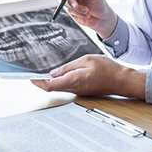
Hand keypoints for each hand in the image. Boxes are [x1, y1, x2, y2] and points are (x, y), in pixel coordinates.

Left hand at [31, 54, 145, 98]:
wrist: (121, 80)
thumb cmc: (107, 69)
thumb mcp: (86, 60)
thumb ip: (68, 67)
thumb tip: (54, 73)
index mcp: (74, 80)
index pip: (50, 85)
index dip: (38, 82)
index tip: (30, 77)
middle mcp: (74, 88)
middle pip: (52, 88)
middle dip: (41, 82)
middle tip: (33, 74)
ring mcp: (78, 91)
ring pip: (59, 87)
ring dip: (50, 82)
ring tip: (43, 72)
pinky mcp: (82, 91)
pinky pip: (67, 87)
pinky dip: (60, 82)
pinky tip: (59, 74)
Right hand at [59, 0, 117, 38]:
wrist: (102, 18)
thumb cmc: (99, 3)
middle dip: (71, 2)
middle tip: (77, 6)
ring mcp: (72, 1)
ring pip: (66, 4)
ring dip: (77, 9)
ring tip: (86, 11)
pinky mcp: (71, 10)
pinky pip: (70, 12)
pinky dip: (78, 14)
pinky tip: (86, 14)